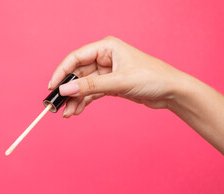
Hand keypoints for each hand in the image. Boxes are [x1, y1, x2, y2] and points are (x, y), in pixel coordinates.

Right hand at [48, 36, 194, 117]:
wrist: (171, 91)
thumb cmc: (152, 77)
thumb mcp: (120, 81)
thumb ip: (91, 86)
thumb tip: (66, 89)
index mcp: (107, 48)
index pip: (76, 57)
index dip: (62, 72)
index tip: (52, 87)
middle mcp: (105, 58)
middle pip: (78, 74)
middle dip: (68, 90)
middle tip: (57, 106)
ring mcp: (108, 73)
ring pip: (84, 86)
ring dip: (75, 100)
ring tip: (67, 114)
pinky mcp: (112, 85)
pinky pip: (93, 93)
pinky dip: (84, 102)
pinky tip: (77, 111)